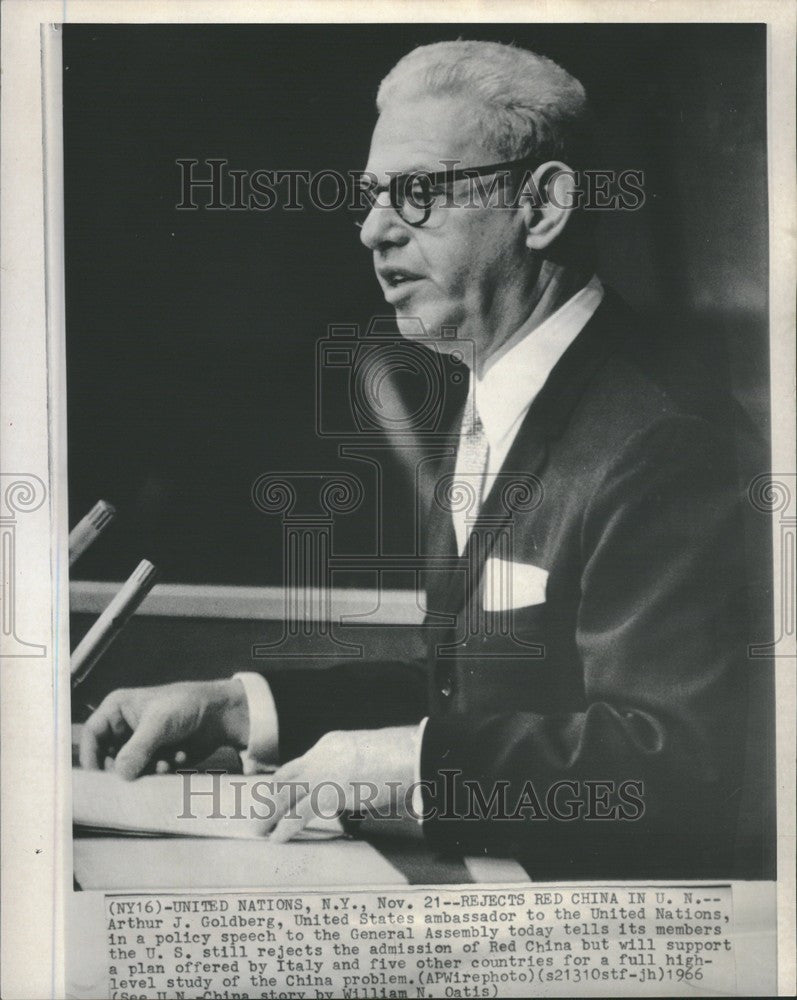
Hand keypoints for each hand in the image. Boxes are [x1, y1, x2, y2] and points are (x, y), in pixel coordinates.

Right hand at [79, 679, 249, 779]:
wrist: (219, 714)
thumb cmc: (187, 705)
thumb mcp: (159, 723)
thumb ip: (138, 749)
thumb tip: (121, 774)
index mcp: (117, 709)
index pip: (92, 735)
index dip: (90, 756)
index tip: (98, 777)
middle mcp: (124, 728)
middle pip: (107, 757)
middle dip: (124, 768)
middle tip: (137, 775)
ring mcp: (139, 744)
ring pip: (127, 769)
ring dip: (146, 771)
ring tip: (166, 763)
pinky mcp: (154, 757)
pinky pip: (146, 774)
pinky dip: (159, 770)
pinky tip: (177, 759)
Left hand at [267, 726, 417, 841]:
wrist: (405, 754)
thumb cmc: (397, 758)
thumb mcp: (367, 757)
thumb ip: (353, 770)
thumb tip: (351, 790)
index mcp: (329, 745)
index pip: (299, 764)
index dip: (285, 783)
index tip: (276, 795)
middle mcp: (320, 756)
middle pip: (285, 777)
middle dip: (270, 797)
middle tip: (260, 814)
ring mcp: (322, 773)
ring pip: (284, 794)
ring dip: (270, 814)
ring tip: (260, 829)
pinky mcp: (328, 792)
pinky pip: (299, 813)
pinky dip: (285, 827)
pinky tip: (278, 838)